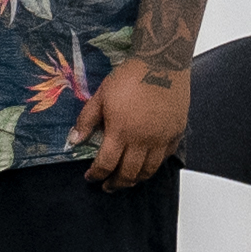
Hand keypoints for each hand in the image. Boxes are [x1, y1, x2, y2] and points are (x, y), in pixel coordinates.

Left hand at [76, 56, 190, 188]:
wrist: (161, 65)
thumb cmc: (129, 78)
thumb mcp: (100, 96)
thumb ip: (86, 121)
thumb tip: (73, 141)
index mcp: (121, 132)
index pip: (107, 163)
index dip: (97, 174)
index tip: (90, 178)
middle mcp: (144, 140)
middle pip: (129, 173)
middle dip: (116, 183)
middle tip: (107, 186)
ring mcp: (162, 139)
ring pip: (149, 170)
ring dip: (136, 179)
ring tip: (125, 180)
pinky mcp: (176, 134)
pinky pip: (165, 158)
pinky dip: (154, 166)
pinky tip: (145, 165)